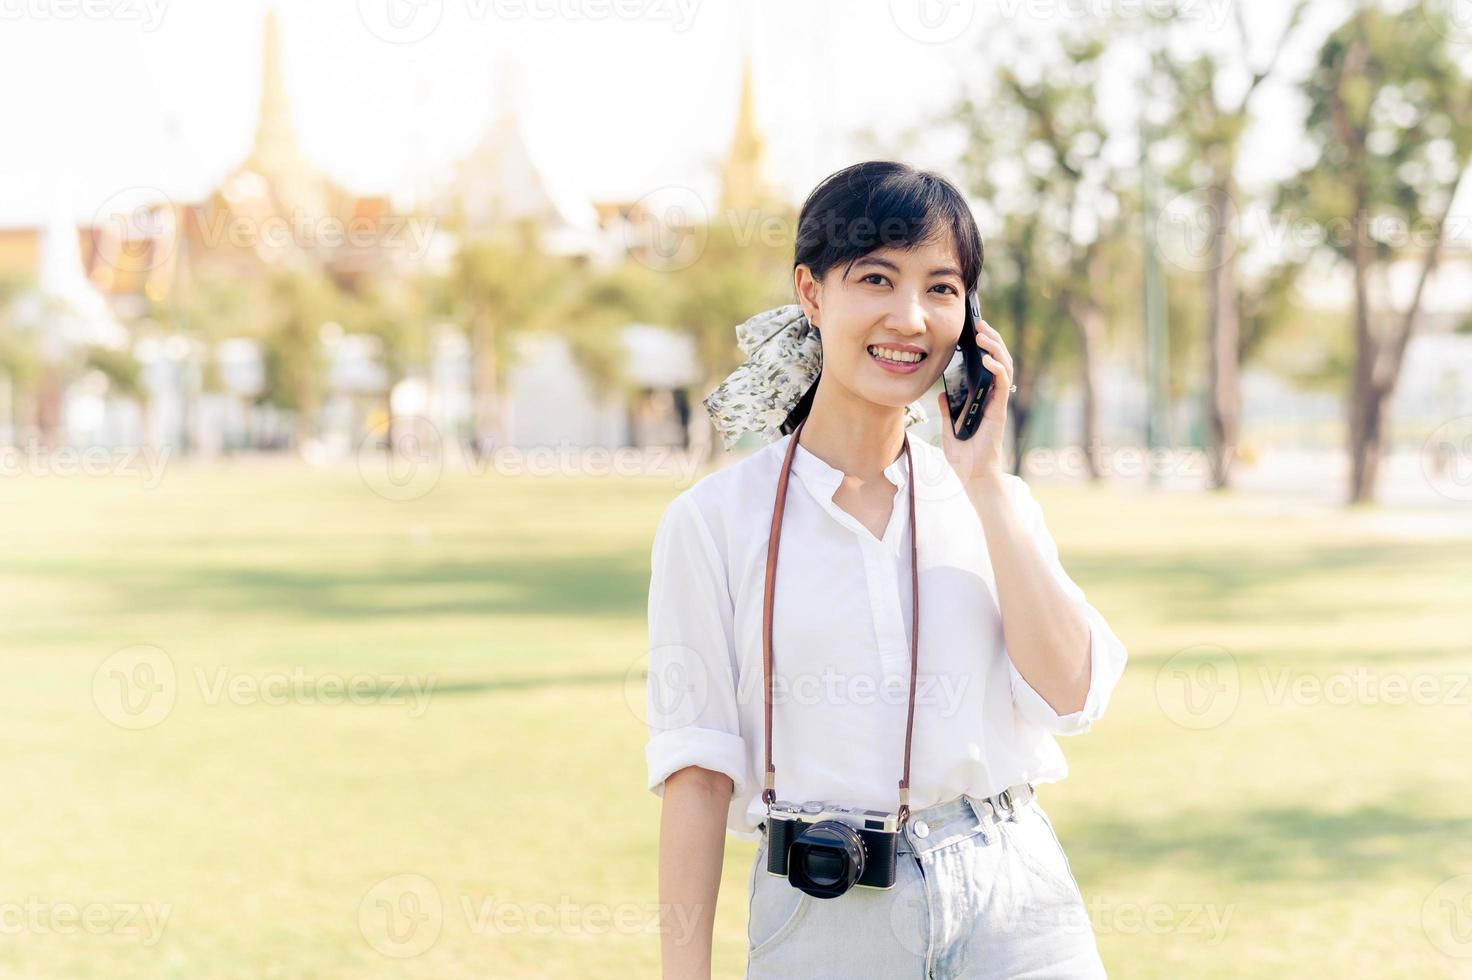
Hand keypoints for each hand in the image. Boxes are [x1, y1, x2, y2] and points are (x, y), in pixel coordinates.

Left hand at [935, 319, 1012, 487]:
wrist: (973, 477)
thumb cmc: (964, 458)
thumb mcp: (948, 430)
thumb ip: (947, 410)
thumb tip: (941, 394)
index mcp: (981, 400)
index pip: (986, 368)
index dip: (984, 348)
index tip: (973, 332)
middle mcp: (992, 399)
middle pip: (998, 361)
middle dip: (991, 340)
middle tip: (980, 324)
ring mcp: (997, 404)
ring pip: (1004, 367)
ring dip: (995, 348)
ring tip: (984, 334)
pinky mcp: (999, 411)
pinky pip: (1002, 384)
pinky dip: (997, 368)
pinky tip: (988, 358)